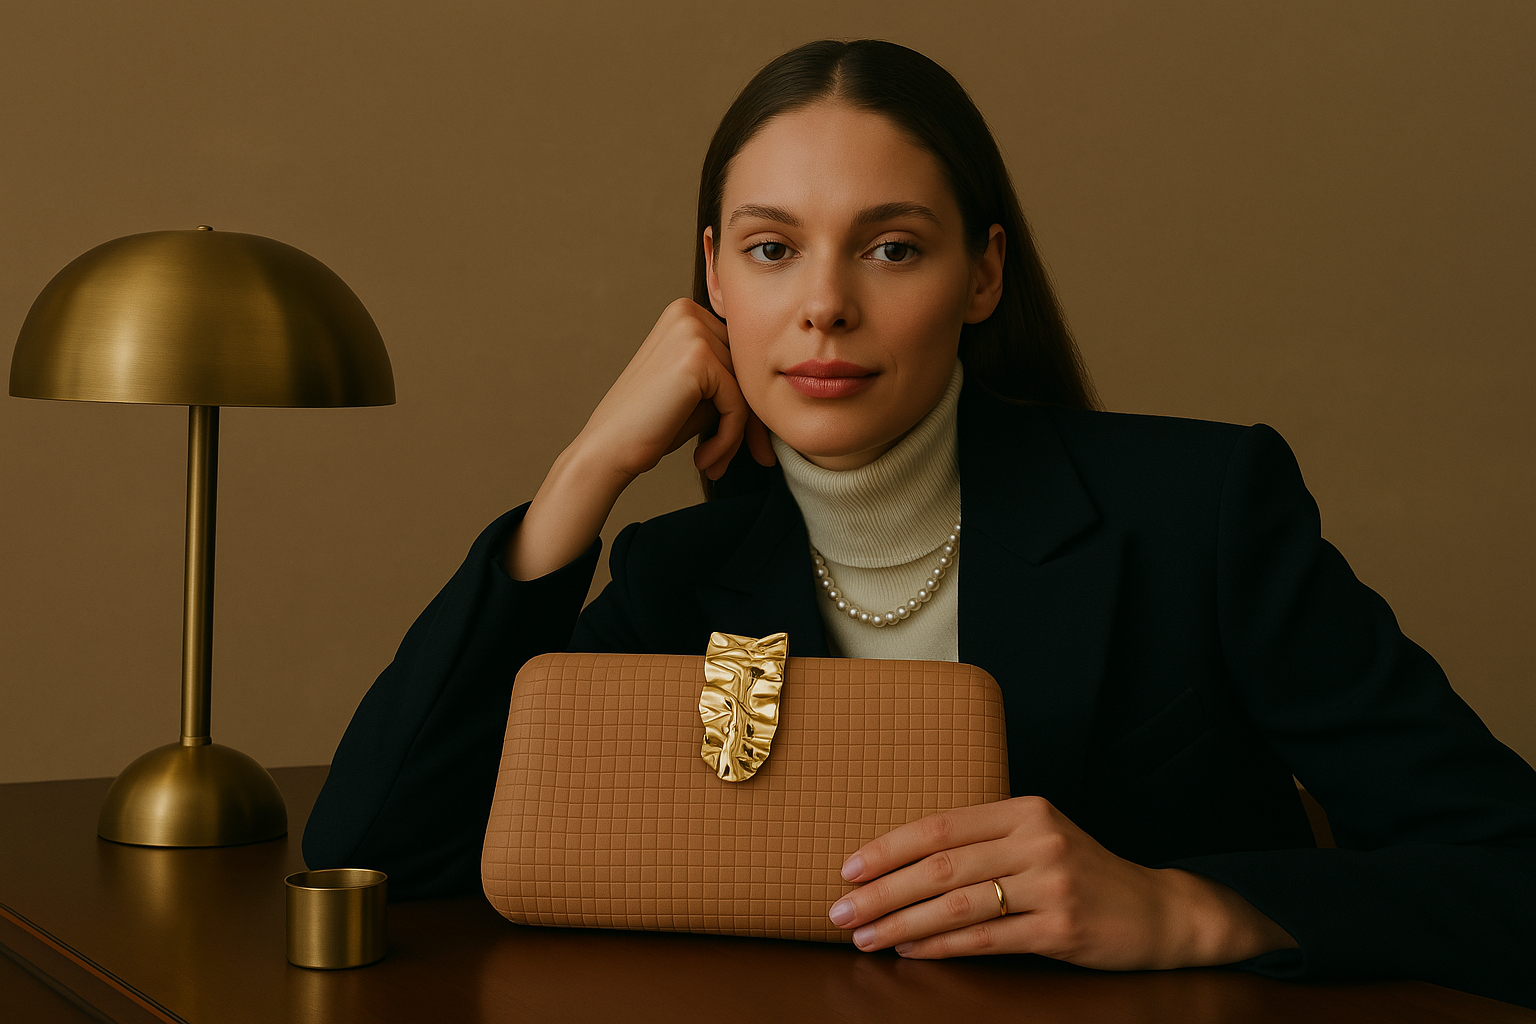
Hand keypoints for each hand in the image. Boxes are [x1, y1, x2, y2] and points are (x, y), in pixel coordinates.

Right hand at [577, 297, 772, 482]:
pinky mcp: (697, 359)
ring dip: (737, 435)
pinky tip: (705, 460)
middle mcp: (688, 313)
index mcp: (686, 314)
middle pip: (747, 370)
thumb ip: (731, 378)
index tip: (749, 444)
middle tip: (748, 460)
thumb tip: (779, 387)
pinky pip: (738, 405)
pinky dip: (728, 439)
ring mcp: (692, 331)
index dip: (749, 402)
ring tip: (715, 463)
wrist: (608, 449)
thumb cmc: (651, 426)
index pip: (740, 357)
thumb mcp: (698, 392)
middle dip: (751, 421)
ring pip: (746, 389)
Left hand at [828, 796, 1296, 968]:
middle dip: (881, 892)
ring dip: (902, 925)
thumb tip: (902, 862)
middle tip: (840, 913)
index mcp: (1023, 810)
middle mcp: (1037, 840)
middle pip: (940, 867)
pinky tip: (911, 954)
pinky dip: (941, 948)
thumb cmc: (1083, 873)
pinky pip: (987, 939)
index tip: (847, 870)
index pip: (940, 826)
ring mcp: (1053, 884)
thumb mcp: (1038, 838)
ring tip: (866, 939)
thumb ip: (984, 841)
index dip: (888, 848)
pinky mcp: (1062, 928)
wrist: (1159, 911)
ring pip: (957, 904)